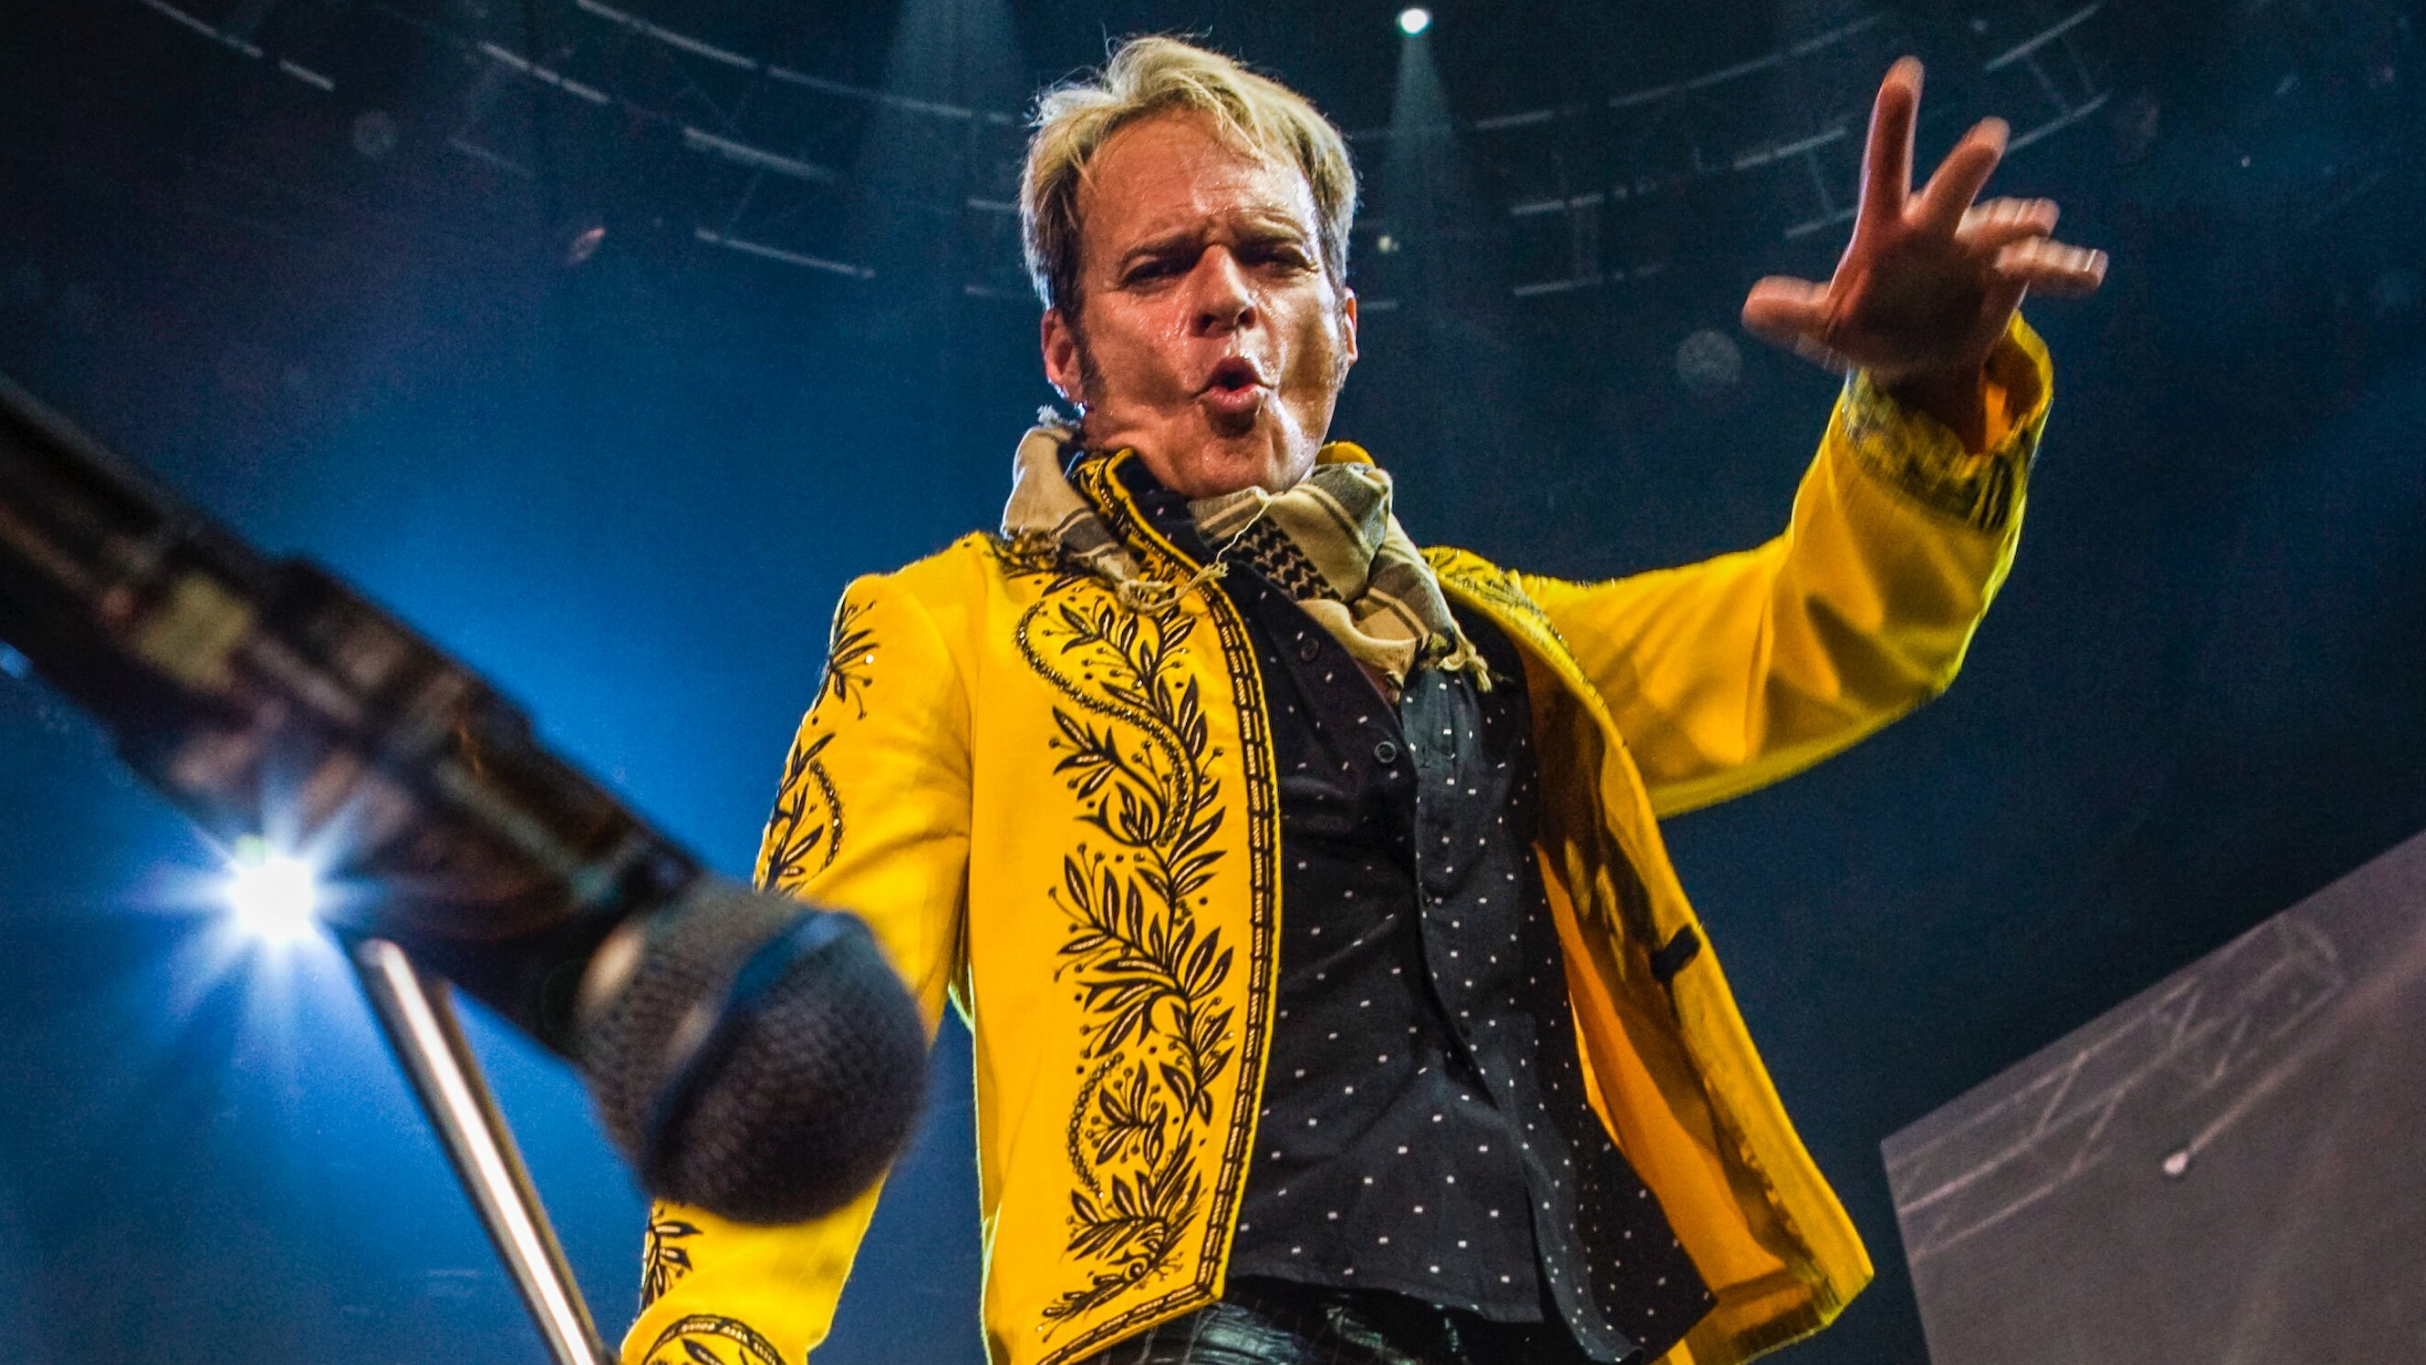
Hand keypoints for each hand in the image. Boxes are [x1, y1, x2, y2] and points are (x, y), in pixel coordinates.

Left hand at [1741, 58, 2106, 402]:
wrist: (1916, 360)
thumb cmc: (1865, 330)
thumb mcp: (1828, 331)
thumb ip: (1796, 317)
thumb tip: (1750, 308)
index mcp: (1889, 233)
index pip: (1886, 169)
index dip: (1893, 124)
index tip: (1904, 74)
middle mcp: (1939, 229)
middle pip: (1952, 192)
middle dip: (1967, 169)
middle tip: (1988, 139)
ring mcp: (1979, 250)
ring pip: (2006, 230)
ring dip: (2022, 229)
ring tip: (2037, 229)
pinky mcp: (2012, 280)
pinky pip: (2044, 270)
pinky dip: (2067, 271)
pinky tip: (2091, 275)